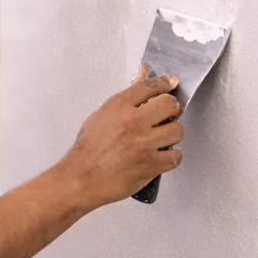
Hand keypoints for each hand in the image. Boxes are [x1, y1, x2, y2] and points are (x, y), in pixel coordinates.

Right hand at [59, 70, 183, 208]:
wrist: (81, 179)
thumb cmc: (87, 151)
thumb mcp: (99, 117)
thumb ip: (124, 100)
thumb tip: (141, 77)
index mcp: (118, 107)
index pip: (149, 86)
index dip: (164, 83)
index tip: (171, 83)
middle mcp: (132, 122)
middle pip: (169, 104)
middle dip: (172, 110)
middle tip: (167, 116)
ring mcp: (143, 144)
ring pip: (177, 131)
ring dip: (172, 136)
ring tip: (161, 140)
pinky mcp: (150, 164)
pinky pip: (175, 156)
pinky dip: (170, 158)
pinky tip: (160, 158)